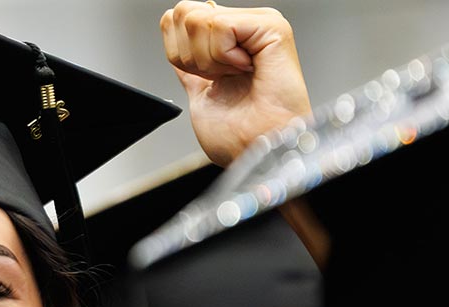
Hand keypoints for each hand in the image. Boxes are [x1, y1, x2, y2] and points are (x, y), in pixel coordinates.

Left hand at [161, 1, 310, 165]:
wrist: (258, 150)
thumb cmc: (240, 136)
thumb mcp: (200, 95)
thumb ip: (190, 69)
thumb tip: (178, 50)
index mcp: (230, 41)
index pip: (177, 19)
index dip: (179, 54)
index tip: (210, 80)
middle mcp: (245, 27)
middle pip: (183, 13)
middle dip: (190, 56)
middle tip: (222, 78)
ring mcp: (258, 23)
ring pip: (197, 19)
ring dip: (208, 60)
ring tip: (236, 76)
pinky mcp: (271, 26)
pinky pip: (219, 26)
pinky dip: (222, 56)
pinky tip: (246, 69)